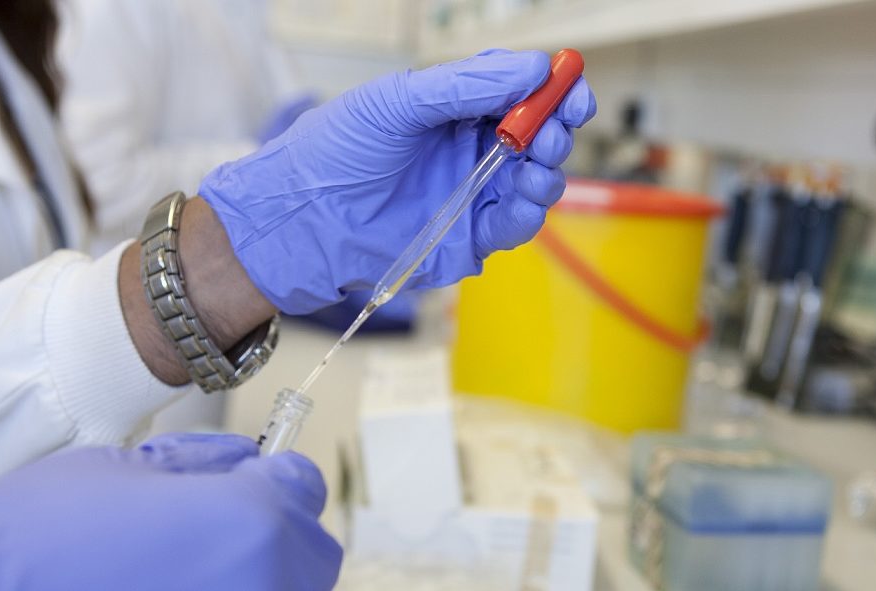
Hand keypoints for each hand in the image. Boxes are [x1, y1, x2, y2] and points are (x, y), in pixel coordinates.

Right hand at [0, 433, 340, 590]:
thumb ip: (201, 463)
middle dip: (273, 548)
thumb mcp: (113, 469)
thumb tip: (245, 463)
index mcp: (251, 523)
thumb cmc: (16, 553)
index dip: (276, 484)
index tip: (255, 488)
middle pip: (309, 566)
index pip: (306, 491)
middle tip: (212, 549)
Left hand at [200, 49, 596, 313]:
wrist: (304, 221)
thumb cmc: (335, 153)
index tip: (571, 89)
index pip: (519, 93)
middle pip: (537, 136)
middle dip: (556, 130)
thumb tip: (531, 68)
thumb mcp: (398, 102)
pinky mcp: (469, 237)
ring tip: (538, 166)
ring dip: (548, 173)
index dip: (551, 90)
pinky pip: (513, 225)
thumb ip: (465, 85)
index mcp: (455, 108)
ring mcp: (473, 193)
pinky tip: (524, 200)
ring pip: (534, 182)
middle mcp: (471, 149)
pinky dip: (528, 212)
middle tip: (553, 131)